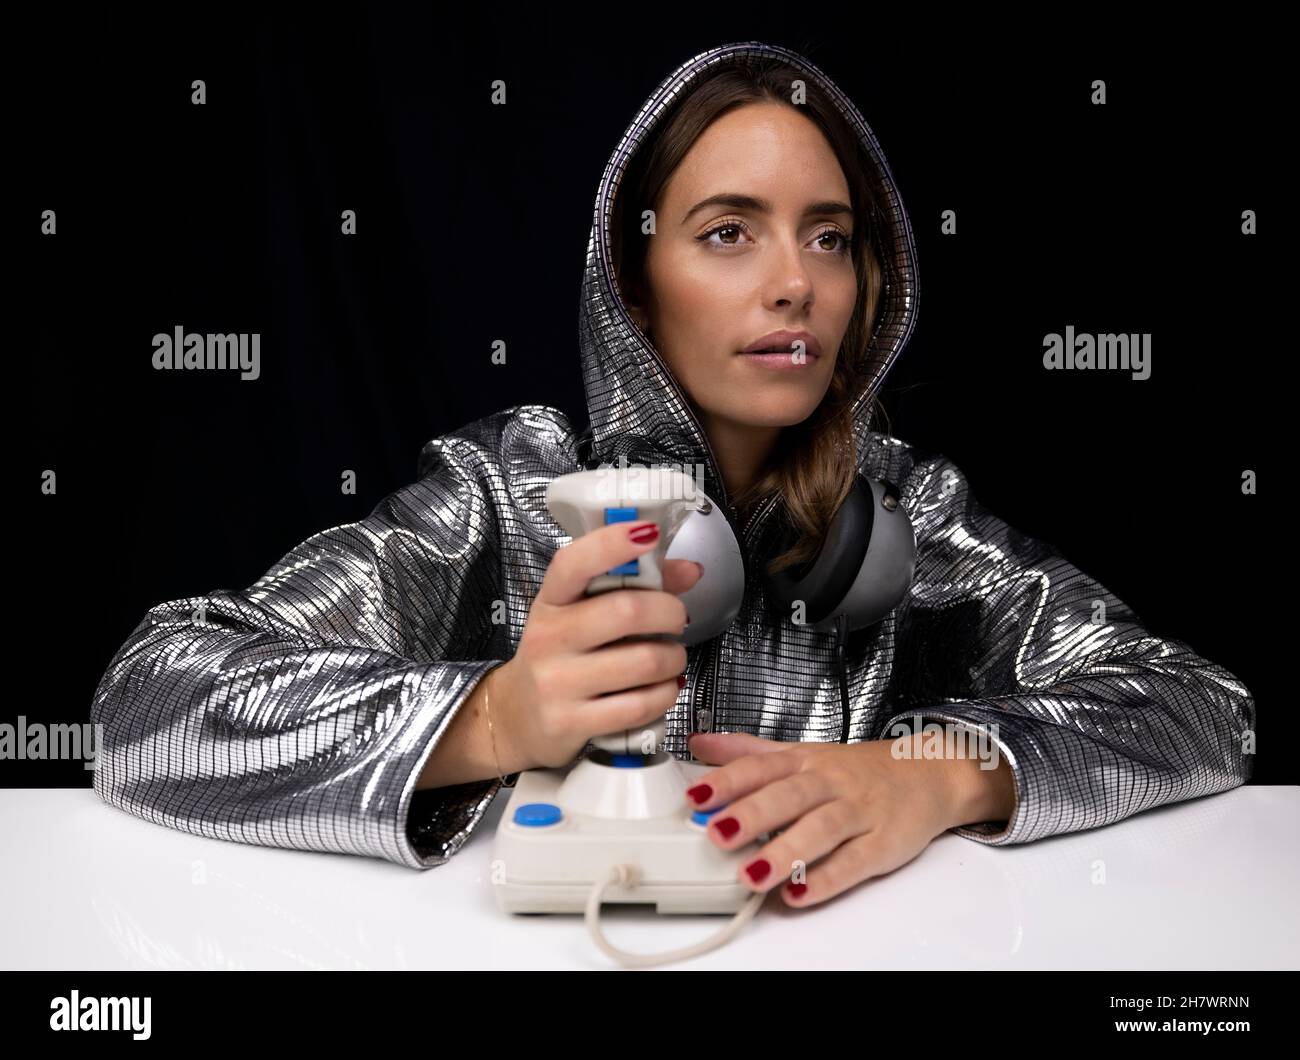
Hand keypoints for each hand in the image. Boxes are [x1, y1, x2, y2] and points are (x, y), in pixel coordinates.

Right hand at [491, 520, 702, 769]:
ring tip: (670, 659)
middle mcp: (549, 638)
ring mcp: (557, 683)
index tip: (647, 533)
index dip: (612, 544)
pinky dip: (665, 695)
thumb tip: (690, 570)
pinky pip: (640, 706)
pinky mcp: (571, 722)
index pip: (574, 563)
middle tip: (677, 620)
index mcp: (551, 601)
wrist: (516, 718)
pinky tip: (661, 689)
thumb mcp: (583, 614)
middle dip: (670, 613)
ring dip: (674, 659)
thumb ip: (635, 586)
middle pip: (626, 611)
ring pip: (644, 661)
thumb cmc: (561, 655)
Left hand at [684, 731, 1003, 906]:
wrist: (928, 773)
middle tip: (717, 834)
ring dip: (786, 852)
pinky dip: (826, 879)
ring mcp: (859, 812)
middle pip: (790, 796)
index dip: (728, 781)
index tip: (697, 797)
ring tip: (752, 875)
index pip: (762, 767)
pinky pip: (854, 862)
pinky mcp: (883, 844)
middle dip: (753, 815)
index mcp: (805, 761)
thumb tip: (698, 743)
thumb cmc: (856, 770)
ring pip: (821, 830)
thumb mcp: (801, 753)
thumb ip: (749, 752)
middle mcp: (830, 784)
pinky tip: (798, 893)